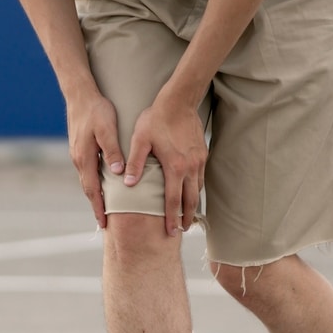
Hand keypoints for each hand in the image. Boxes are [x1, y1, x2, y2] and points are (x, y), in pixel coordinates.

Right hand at [67, 92, 121, 227]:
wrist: (79, 94)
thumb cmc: (96, 110)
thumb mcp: (107, 129)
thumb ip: (113, 151)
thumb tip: (117, 173)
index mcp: (85, 158)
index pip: (93, 189)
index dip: (99, 207)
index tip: (103, 223)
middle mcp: (79, 159)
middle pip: (88, 189)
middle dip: (96, 206)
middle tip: (104, 223)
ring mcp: (77, 154)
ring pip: (87, 180)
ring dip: (95, 195)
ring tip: (104, 208)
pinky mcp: (80, 148)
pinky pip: (88, 171)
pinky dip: (94, 182)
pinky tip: (101, 185)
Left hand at [125, 95, 206, 235]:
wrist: (180, 101)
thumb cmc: (157, 119)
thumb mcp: (140, 140)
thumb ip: (135, 162)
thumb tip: (129, 184)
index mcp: (175, 167)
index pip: (173, 200)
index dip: (171, 218)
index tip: (170, 232)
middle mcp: (190, 167)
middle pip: (190, 200)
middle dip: (186, 217)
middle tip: (181, 230)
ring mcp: (199, 161)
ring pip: (198, 189)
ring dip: (193, 204)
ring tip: (187, 216)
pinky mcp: (202, 154)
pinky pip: (201, 177)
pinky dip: (196, 189)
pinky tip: (191, 193)